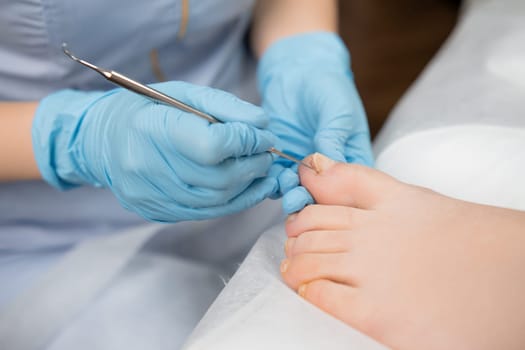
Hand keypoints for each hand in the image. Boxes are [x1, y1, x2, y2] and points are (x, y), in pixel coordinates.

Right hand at [32, 82, 277, 221]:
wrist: (101, 141)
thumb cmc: (145, 110)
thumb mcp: (182, 93)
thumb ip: (224, 106)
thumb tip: (262, 125)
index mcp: (151, 129)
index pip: (212, 146)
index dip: (246, 142)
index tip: (262, 135)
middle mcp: (146, 167)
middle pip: (218, 178)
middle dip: (253, 165)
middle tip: (267, 153)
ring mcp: (149, 195)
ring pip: (216, 200)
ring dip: (248, 186)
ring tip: (261, 169)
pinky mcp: (155, 211)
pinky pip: (205, 212)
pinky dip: (233, 201)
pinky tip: (246, 187)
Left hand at [257, 32, 372, 213]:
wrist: (296, 71)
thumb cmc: (327, 86)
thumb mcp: (337, 109)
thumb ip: (334, 137)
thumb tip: (330, 166)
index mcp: (353, 158)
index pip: (352, 189)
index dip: (340, 200)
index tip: (326, 199)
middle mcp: (329, 170)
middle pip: (323, 198)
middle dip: (310, 201)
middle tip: (299, 197)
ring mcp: (303, 168)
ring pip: (298, 192)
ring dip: (290, 194)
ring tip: (285, 185)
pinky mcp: (280, 161)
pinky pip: (275, 180)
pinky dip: (272, 183)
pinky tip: (270, 177)